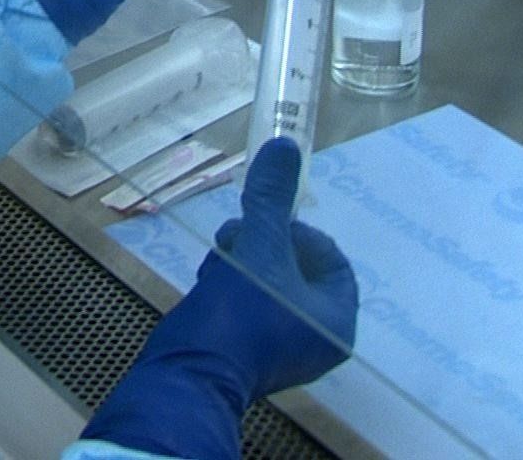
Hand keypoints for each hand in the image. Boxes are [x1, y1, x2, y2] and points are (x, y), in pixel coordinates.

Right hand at [79, 138, 358, 458]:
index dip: (299, 233)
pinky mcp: (249, 355)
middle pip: (297, 271)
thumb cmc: (237, 315)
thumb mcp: (258, 248)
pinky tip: (209, 282)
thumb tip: (285, 147)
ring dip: (243, 262)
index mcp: (336, 321)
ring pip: (269, 286)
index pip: (332, 259)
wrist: (187, 374)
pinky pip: (250, 308)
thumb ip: (272, 199)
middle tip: (235, 237)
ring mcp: (282, 351)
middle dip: (263, 245)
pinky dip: (231, 288)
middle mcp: (317, 340)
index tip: (266, 223)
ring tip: (218, 259)